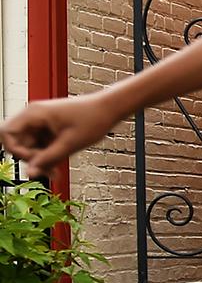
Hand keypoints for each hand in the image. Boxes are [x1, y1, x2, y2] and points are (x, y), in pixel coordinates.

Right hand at [2, 94, 118, 180]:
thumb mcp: (70, 144)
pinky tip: (57, 166)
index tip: (34, 161)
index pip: (6, 133)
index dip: (16, 150)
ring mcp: (40, 121)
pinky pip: (39, 145)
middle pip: (17, 142)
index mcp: (34, 113)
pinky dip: (47, 155)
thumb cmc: (93, 120)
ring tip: (56, 172)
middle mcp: (33, 115)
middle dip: (31, 159)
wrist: (109, 108)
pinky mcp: (47, 127)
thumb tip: (29, 174)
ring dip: (40, 160)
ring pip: (29, 146)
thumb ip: (48, 159)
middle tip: (49, 170)